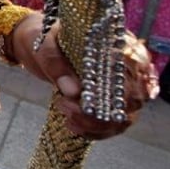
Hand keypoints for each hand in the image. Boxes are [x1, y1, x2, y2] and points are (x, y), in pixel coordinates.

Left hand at [9, 15, 157, 139]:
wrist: (37, 44)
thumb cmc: (44, 38)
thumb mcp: (44, 44)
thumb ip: (56, 63)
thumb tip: (73, 92)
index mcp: (118, 43)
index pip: (131, 73)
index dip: (109, 91)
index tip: (78, 97)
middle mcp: (128, 66)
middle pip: (132, 100)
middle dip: (100, 112)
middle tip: (65, 105)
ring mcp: (122, 87)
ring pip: (123, 117)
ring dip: (95, 124)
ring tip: (65, 113)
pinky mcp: (110, 103)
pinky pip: (113, 125)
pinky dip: (94, 131)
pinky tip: (72, 124)